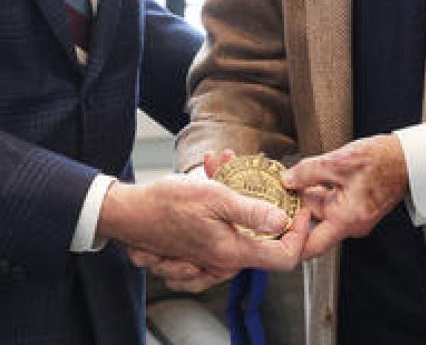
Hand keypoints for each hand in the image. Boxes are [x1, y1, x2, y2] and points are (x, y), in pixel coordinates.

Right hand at [98, 174, 308, 289]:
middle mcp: (222, 262)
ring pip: (240, 231)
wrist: (126, 212)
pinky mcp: (197, 252)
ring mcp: (208, 259)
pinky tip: (208, 177)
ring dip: (237, 197)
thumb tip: (282, 221)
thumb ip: (250, 211)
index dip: (299, 235)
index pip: (283, 258)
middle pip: (263, 242)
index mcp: (231, 251)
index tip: (299, 211)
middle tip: (250, 172)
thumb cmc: (165, 203)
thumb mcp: (213, 197)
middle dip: (262, 202)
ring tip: (218, 164)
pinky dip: (220, 207)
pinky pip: (220, 233)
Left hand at [281, 134, 407, 258]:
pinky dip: (320, 190)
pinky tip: (312, 174)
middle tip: (278, 188)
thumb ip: (308, 172)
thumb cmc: (381, 161)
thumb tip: (286, 180)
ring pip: (320, 210)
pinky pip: (331, 203)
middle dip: (296, 205)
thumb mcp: (338, 162)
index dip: (289, 241)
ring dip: (308, 194)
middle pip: (312, 222)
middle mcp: (350, 224)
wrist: (407, 157)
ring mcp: (354, 217)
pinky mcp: (355, 207)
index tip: (273, 229)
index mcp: (346, 220)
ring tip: (295, 175)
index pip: (311, 246)